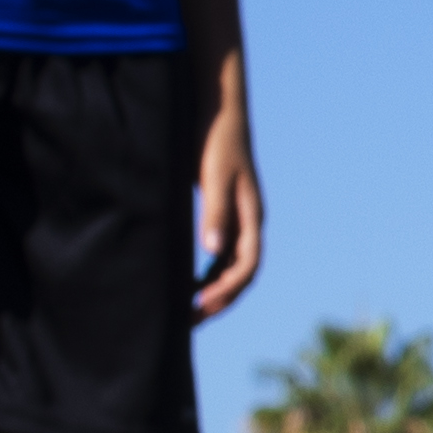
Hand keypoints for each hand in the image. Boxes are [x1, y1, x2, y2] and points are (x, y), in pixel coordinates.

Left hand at [188, 58, 267, 322]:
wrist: (217, 111)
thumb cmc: (216, 141)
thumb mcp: (215, 175)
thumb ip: (215, 212)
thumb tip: (211, 251)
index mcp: (250, 216)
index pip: (246, 268)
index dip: (225, 292)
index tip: (197, 307)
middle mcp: (247, 222)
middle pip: (239, 275)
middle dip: (218, 301)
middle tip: (186, 321)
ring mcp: (236, 218)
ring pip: (229, 267)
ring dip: (211, 290)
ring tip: (183, 308)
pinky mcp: (222, 212)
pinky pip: (217, 253)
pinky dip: (204, 272)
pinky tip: (182, 280)